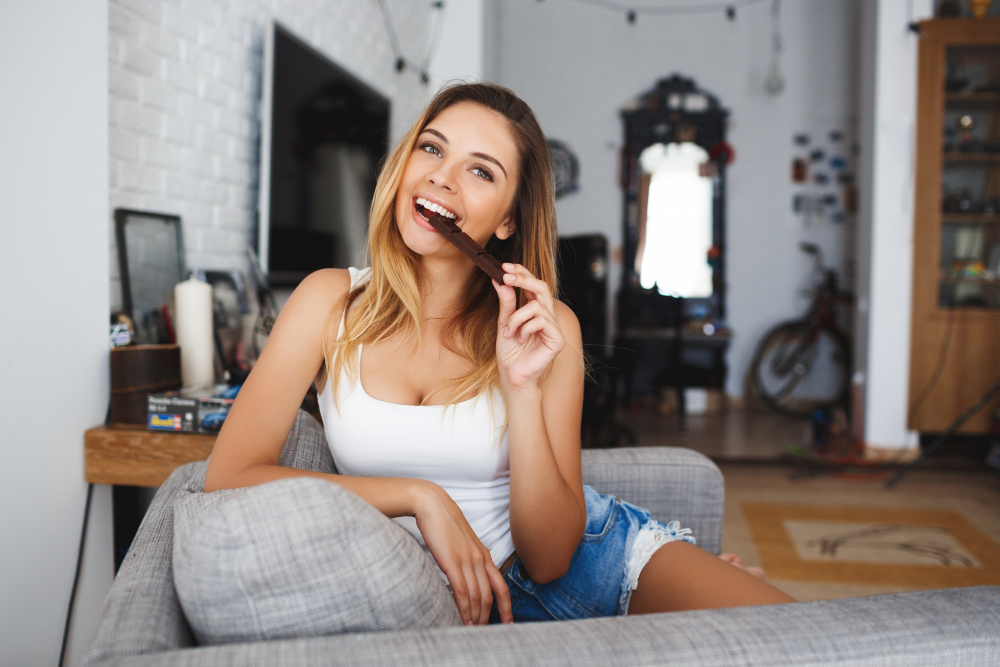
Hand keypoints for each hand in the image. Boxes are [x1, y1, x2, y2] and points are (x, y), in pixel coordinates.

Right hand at [414, 484, 512, 624]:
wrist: (433, 505)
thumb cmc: (445, 523)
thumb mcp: (463, 542)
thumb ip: (468, 558)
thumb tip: (466, 575)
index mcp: (484, 555)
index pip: (502, 586)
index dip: (506, 607)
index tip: (507, 622)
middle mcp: (480, 559)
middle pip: (491, 596)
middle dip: (489, 617)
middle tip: (485, 633)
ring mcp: (467, 560)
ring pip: (478, 596)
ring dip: (476, 617)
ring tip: (472, 631)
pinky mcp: (452, 562)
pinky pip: (462, 591)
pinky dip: (464, 608)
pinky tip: (462, 618)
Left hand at [492, 263, 565, 391]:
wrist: (512, 376)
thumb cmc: (510, 353)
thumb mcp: (504, 322)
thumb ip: (506, 303)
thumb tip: (500, 280)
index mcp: (538, 311)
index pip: (534, 285)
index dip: (523, 273)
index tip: (505, 267)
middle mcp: (549, 317)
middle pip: (542, 287)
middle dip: (523, 279)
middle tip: (506, 276)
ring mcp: (555, 328)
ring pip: (536, 306)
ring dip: (516, 318)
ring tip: (509, 332)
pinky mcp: (557, 339)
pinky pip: (541, 321)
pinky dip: (525, 328)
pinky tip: (521, 339)